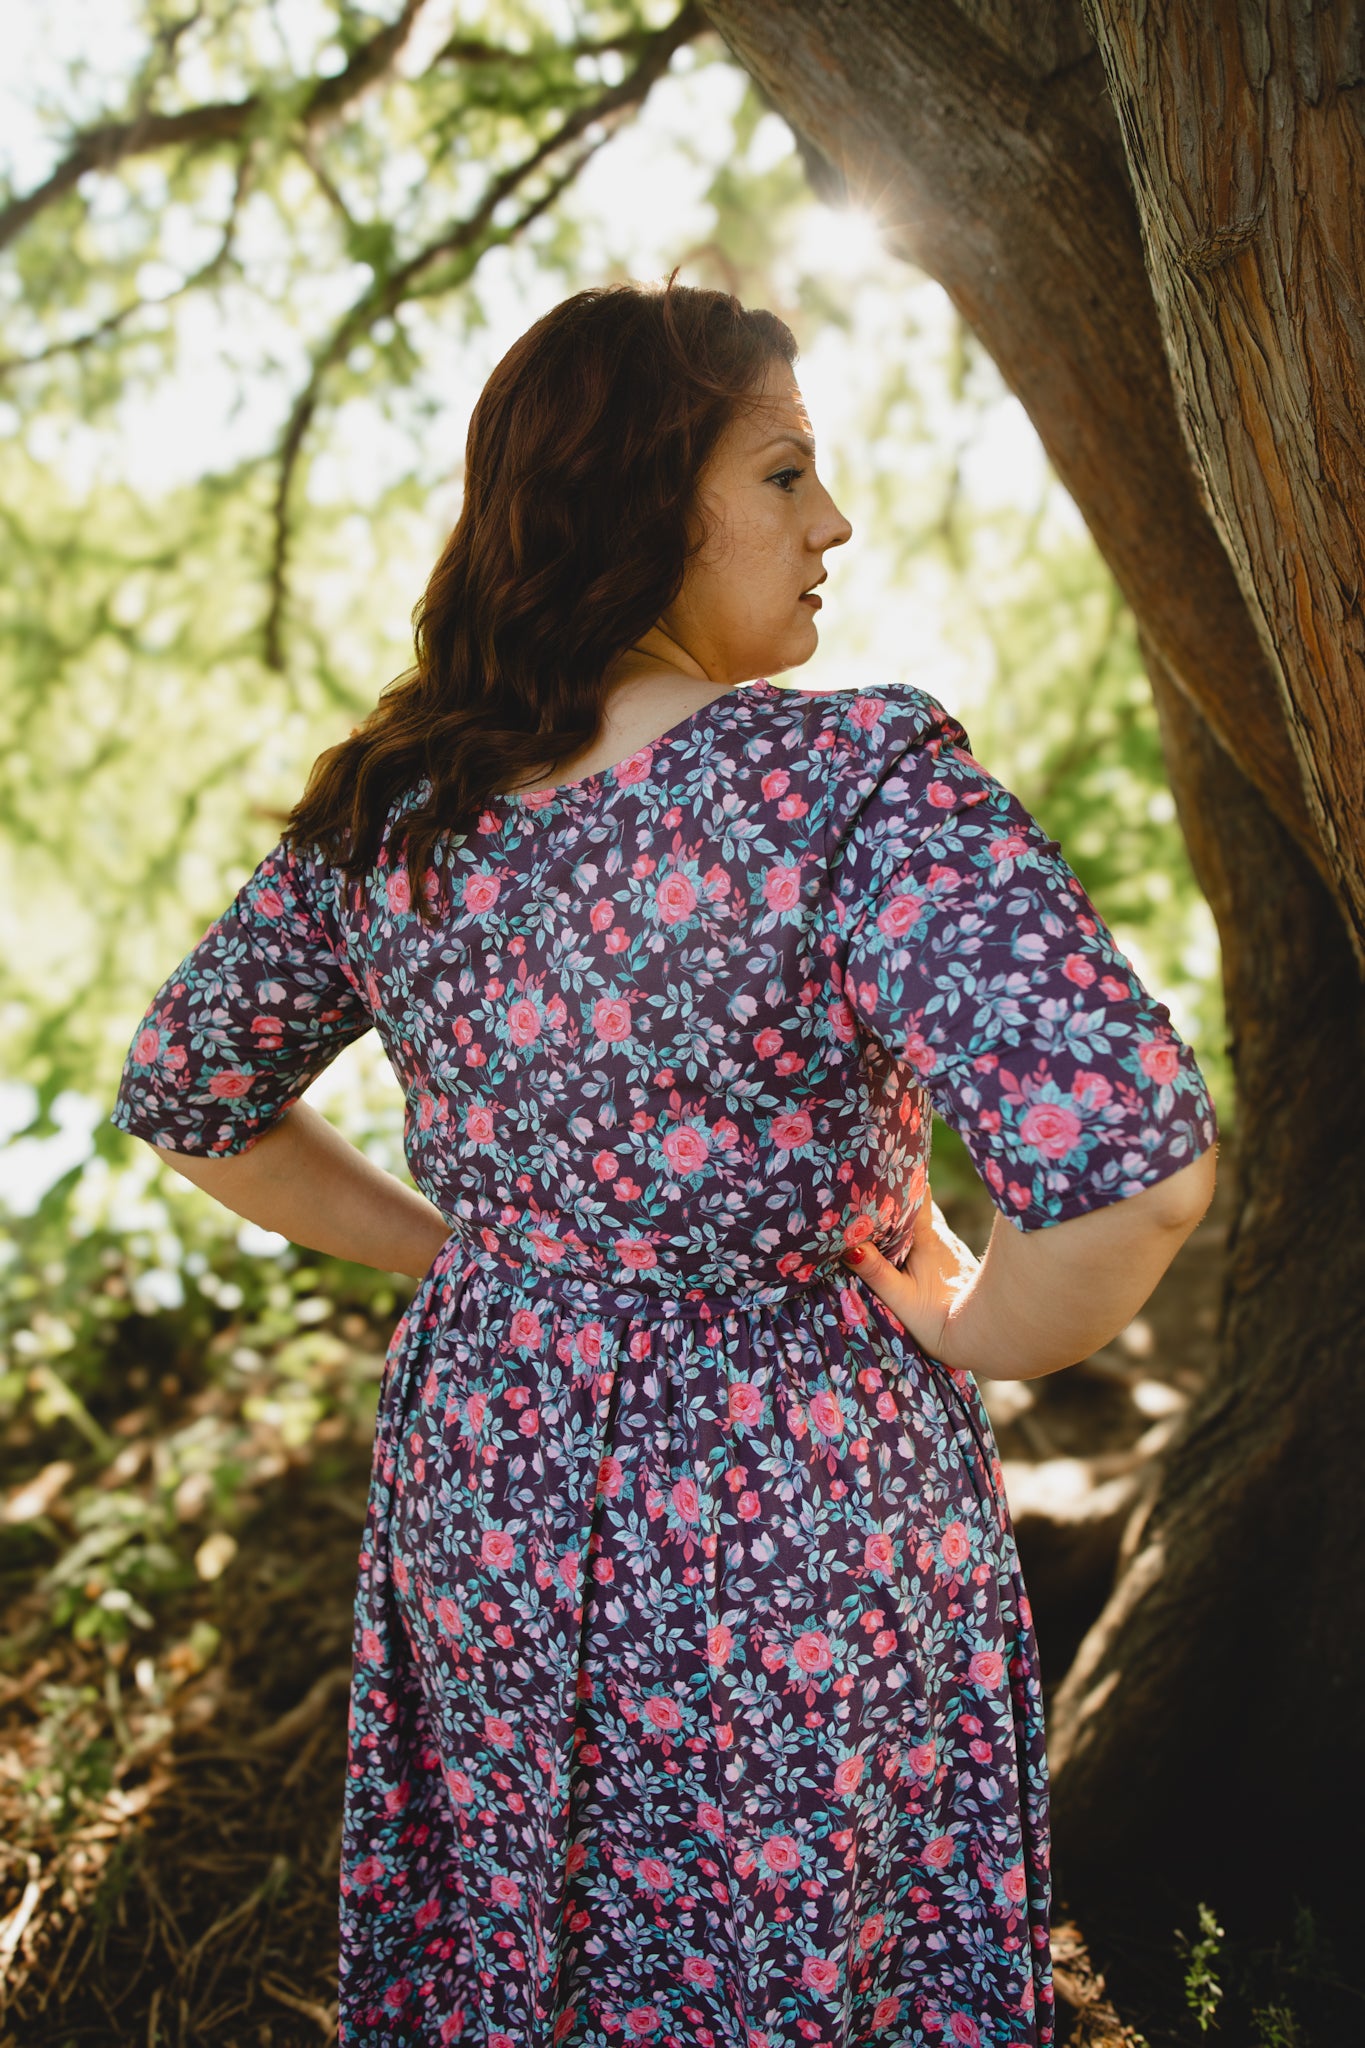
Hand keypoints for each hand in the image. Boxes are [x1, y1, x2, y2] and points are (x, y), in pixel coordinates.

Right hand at [841, 1189, 981, 1366]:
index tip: (884, 1168)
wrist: (986, 1337)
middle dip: (899, 1200)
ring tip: (883, 1218)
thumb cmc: (939, 1320)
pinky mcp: (959, 1264)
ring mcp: (954, 1250)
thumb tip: (849, 1245)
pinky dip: (920, 1237)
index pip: (918, 1194)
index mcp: (929, 1237)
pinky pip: (936, 1240)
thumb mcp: (900, 1298)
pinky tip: (908, 1247)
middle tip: (873, 1193)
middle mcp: (944, 1237)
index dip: (902, 1180)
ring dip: (909, 1220)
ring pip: (929, 1224)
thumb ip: (874, 1271)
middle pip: (920, 1207)